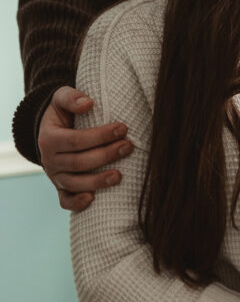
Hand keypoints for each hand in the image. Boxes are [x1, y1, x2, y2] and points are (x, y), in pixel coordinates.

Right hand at [38, 86, 133, 211]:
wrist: (51, 130)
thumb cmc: (63, 112)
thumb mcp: (61, 97)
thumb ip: (71, 97)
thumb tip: (88, 103)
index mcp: (49, 139)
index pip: (76, 140)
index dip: (100, 136)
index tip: (123, 128)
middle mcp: (50, 160)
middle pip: (79, 163)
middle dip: (106, 155)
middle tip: (129, 147)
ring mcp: (55, 177)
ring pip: (75, 184)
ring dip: (98, 181)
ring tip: (119, 175)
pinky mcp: (60, 188)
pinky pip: (65, 201)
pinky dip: (77, 203)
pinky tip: (92, 200)